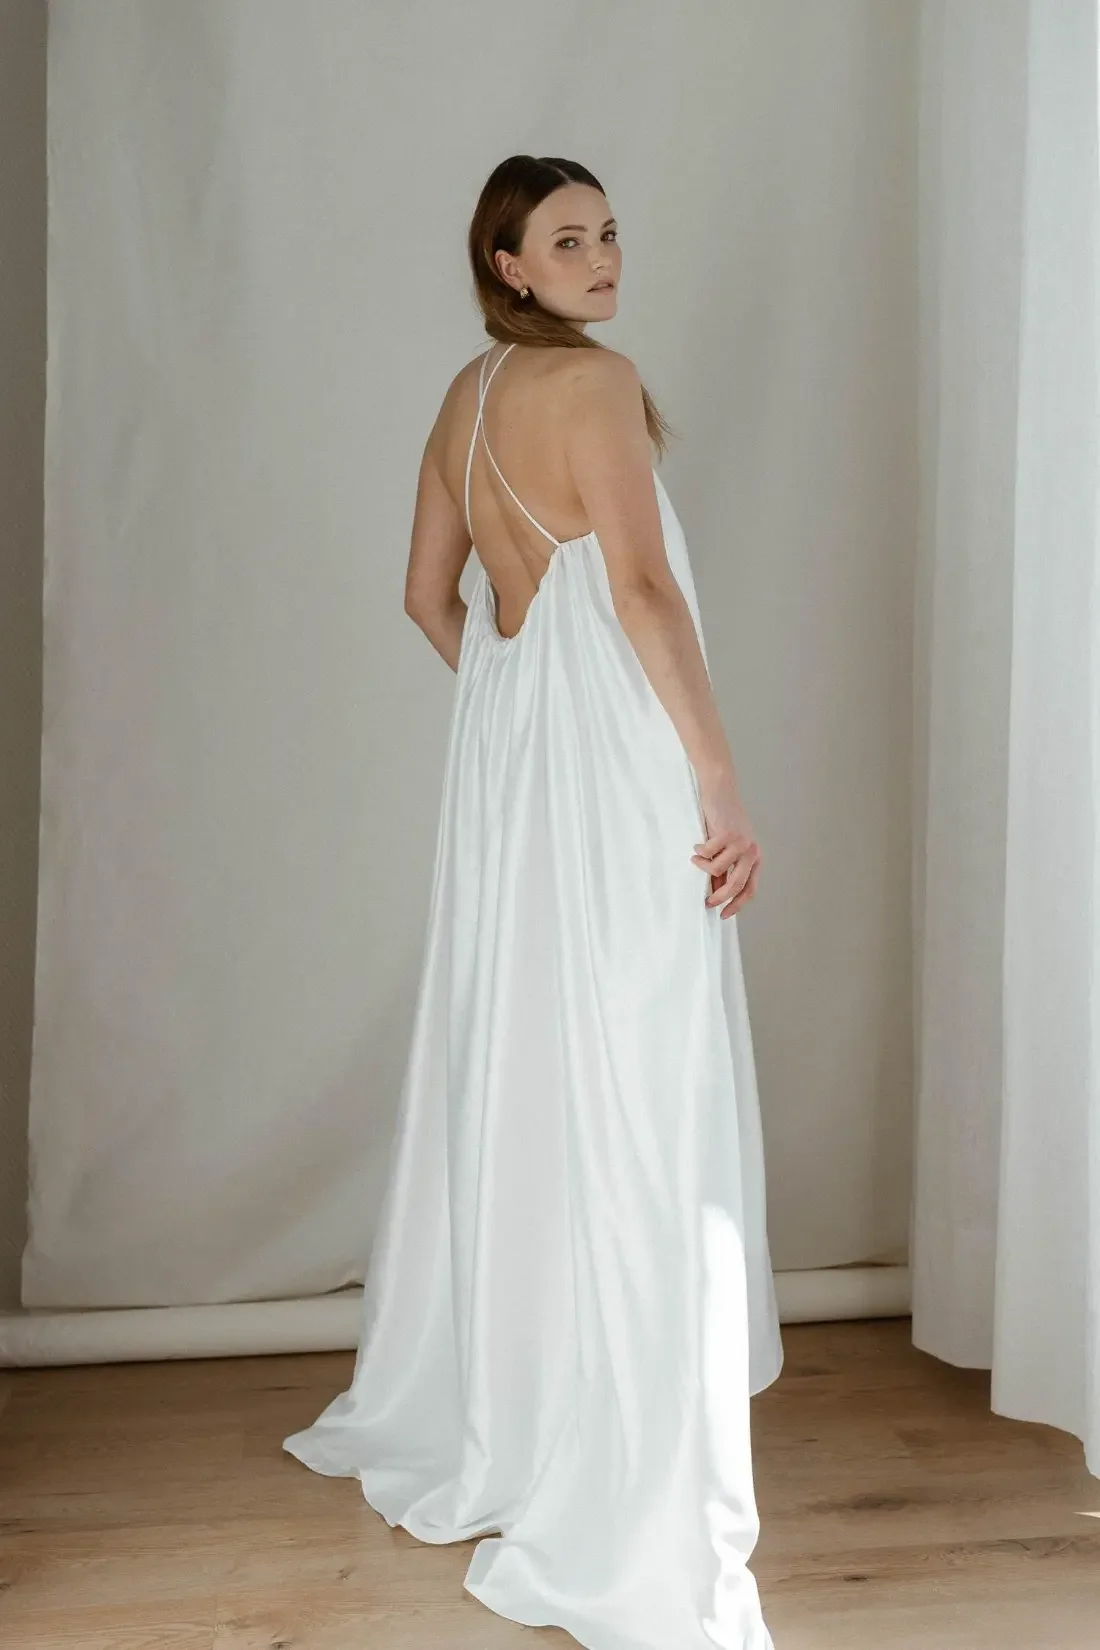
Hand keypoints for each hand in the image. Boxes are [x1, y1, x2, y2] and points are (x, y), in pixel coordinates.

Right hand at [690, 775, 762, 919]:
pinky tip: (698, 846)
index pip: (750, 889)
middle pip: (736, 884)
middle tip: (707, 901)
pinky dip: (699, 852)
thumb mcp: (729, 848)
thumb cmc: (723, 820)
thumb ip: (726, 870)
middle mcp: (752, 851)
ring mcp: (741, 842)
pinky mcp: (727, 833)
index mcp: (755, 858)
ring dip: (703, 867)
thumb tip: (716, 892)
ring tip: (696, 859)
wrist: (721, 791)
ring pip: (718, 869)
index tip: (724, 914)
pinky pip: (708, 853)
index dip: (737, 904)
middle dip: (719, 897)